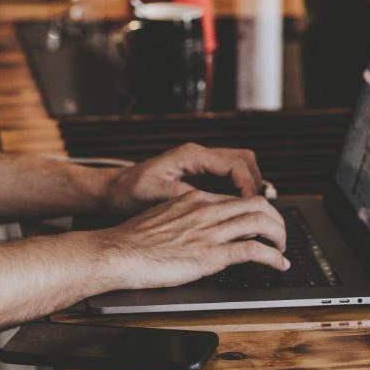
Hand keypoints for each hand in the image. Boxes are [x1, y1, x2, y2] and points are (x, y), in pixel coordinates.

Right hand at [95, 190, 288, 289]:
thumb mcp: (161, 218)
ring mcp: (210, 232)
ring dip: (280, 237)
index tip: (262, 223)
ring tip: (283, 250)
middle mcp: (206, 210)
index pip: (236, 199)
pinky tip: (279, 265)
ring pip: (261, 223)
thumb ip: (184, 219)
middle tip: (280, 235)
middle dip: (276, 219)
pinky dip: (274, 257)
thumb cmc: (131, 241)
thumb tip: (196, 230)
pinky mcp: (211, 255)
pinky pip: (254, 251)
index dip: (256, 211)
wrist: (117, 252)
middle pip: (257, 204)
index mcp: (194, 200)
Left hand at [102, 143, 262, 215]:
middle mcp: (199, 156)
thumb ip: (185, 196)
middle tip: (258, 209)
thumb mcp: (155, 196)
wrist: (111, 192)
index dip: (248, 185)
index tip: (253, 206)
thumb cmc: (128, 193)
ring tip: (251, 213)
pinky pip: (228, 180)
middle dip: (255, 183)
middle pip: (244, 160)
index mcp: (191, 156)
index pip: (234, 163)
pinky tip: (236, 213)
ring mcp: (200, 165)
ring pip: (240, 168)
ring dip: (249, 188)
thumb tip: (214, 204)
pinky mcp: (198, 176)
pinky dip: (237, 193)